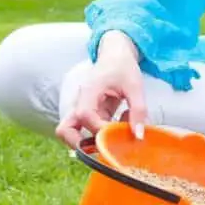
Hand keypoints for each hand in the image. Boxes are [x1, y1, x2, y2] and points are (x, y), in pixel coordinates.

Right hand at [55, 31, 147, 149]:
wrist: (116, 56)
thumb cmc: (123, 67)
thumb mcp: (135, 85)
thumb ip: (138, 109)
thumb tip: (138, 136)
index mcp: (89, 91)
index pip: (84, 115)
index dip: (98, 128)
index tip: (117, 131)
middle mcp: (81, 103)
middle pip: (65, 130)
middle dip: (80, 144)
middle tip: (104, 148)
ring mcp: (84, 110)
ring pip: (74, 134)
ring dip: (92, 141)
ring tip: (116, 137)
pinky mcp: (91, 115)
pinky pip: (91, 131)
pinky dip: (105, 134)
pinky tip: (123, 124)